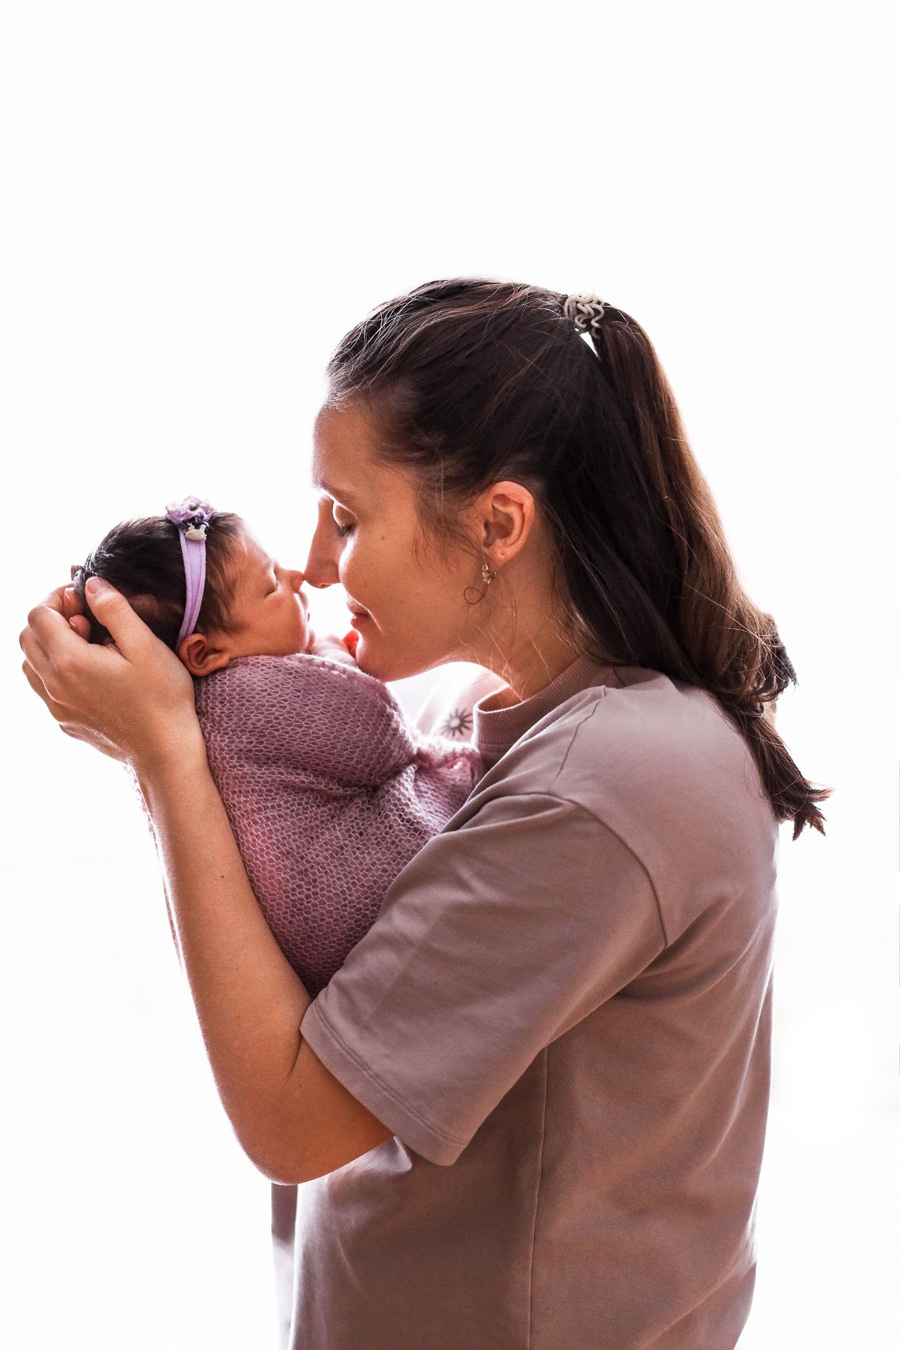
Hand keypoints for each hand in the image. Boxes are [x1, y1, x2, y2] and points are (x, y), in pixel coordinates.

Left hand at [20, 578, 202, 769]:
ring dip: (48, 645)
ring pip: (30, 664)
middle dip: (49, 618)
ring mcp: (57, 706)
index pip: (38, 616)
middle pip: (27, 637)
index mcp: (70, 661)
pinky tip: (88, 671)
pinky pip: (43, 688)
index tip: (82, 598)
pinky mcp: (64, 721)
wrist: (165, 750)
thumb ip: (114, 610)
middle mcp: (54, 685)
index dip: (56, 598)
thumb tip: (91, 585)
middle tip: (84, 618)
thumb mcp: (145, 644)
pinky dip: (54, 670)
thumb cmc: (161, 697)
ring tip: (85, 644)